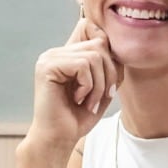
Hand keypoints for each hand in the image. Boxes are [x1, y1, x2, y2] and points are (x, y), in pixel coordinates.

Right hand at [27, 17, 122, 151]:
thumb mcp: (102, 87)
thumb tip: (119, 46)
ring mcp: (50, 58)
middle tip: (103, 96)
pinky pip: (82, 65)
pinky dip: (89, 86)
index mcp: (67, 54)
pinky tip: (79, 100)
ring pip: (94, 56)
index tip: (108, 80)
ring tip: (90, 102)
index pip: (90, 28)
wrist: (59, 139)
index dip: (107, 48)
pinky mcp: (47, 67)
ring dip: (99, 84)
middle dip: (109, 73)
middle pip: (99, 44)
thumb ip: (108, 65)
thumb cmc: (78, 117)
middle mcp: (56, 52)